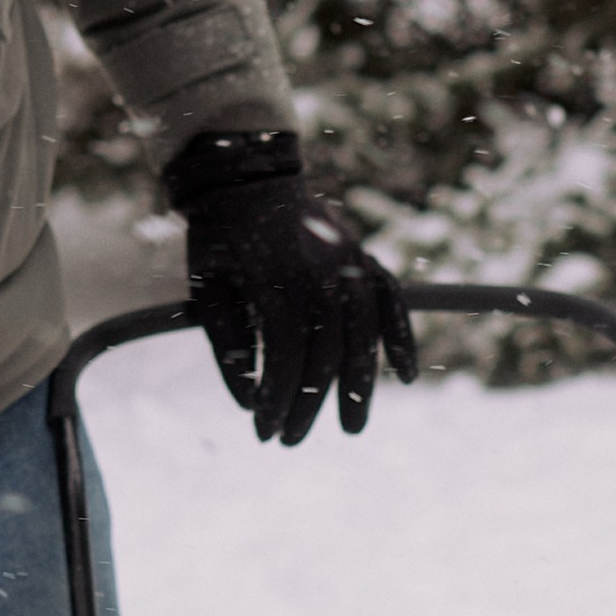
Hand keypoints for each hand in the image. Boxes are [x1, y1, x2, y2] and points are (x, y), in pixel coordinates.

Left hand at [166, 131, 417, 446]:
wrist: (245, 173)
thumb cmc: (219, 238)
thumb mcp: (208, 290)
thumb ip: (227, 348)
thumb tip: (248, 404)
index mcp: (278, 279)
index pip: (285, 356)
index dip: (276, 399)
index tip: (263, 433)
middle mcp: (322, 272)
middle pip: (326, 354)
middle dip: (308, 405)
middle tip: (291, 441)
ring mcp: (349, 262)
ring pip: (363, 335)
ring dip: (359, 386)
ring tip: (351, 426)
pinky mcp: (362, 255)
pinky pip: (391, 300)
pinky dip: (401, 337)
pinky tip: (406, 376)